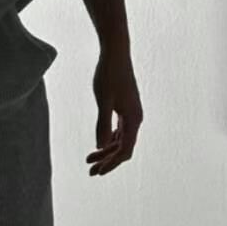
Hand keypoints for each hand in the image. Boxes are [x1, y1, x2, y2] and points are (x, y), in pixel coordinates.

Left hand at [86, 43, 142, 175]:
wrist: (116, 53)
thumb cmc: (108, 75)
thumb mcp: (103, 101)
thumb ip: (103, 124)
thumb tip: (101, 146)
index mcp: (133, 119)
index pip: (125, 150)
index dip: (112, 163)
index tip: (97, 172)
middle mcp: (135, 118)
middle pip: (123, 147)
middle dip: (108, 160)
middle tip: (90, 171)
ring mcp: (131, 113)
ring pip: (121, 139)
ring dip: (107, 150)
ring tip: (90, 159)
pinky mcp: (126, 107)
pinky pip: (120, 130)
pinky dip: (109, 139)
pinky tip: (99, 143)